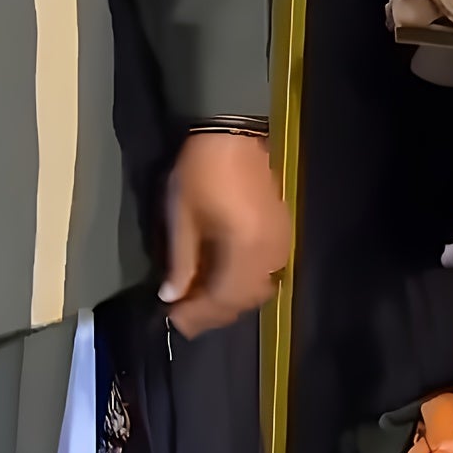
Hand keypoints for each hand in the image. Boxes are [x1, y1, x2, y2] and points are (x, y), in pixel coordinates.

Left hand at [160, 133, 289, 339]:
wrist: (233, 132)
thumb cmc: (201, 172)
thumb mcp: (182, 218)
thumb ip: (180, 262)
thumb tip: (171, 296)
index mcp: (246, 251)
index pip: (222, 300)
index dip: (197, 315)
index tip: (170, 320)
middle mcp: (270, 255)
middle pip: (243, 300)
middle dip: (212, 313)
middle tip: (182, 314)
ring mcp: (281, 244)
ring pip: (257, 290)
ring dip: (227, 300)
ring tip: (197, 300)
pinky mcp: (282, 233)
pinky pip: (264, 273)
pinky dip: (240, 283)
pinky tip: (219, 279)